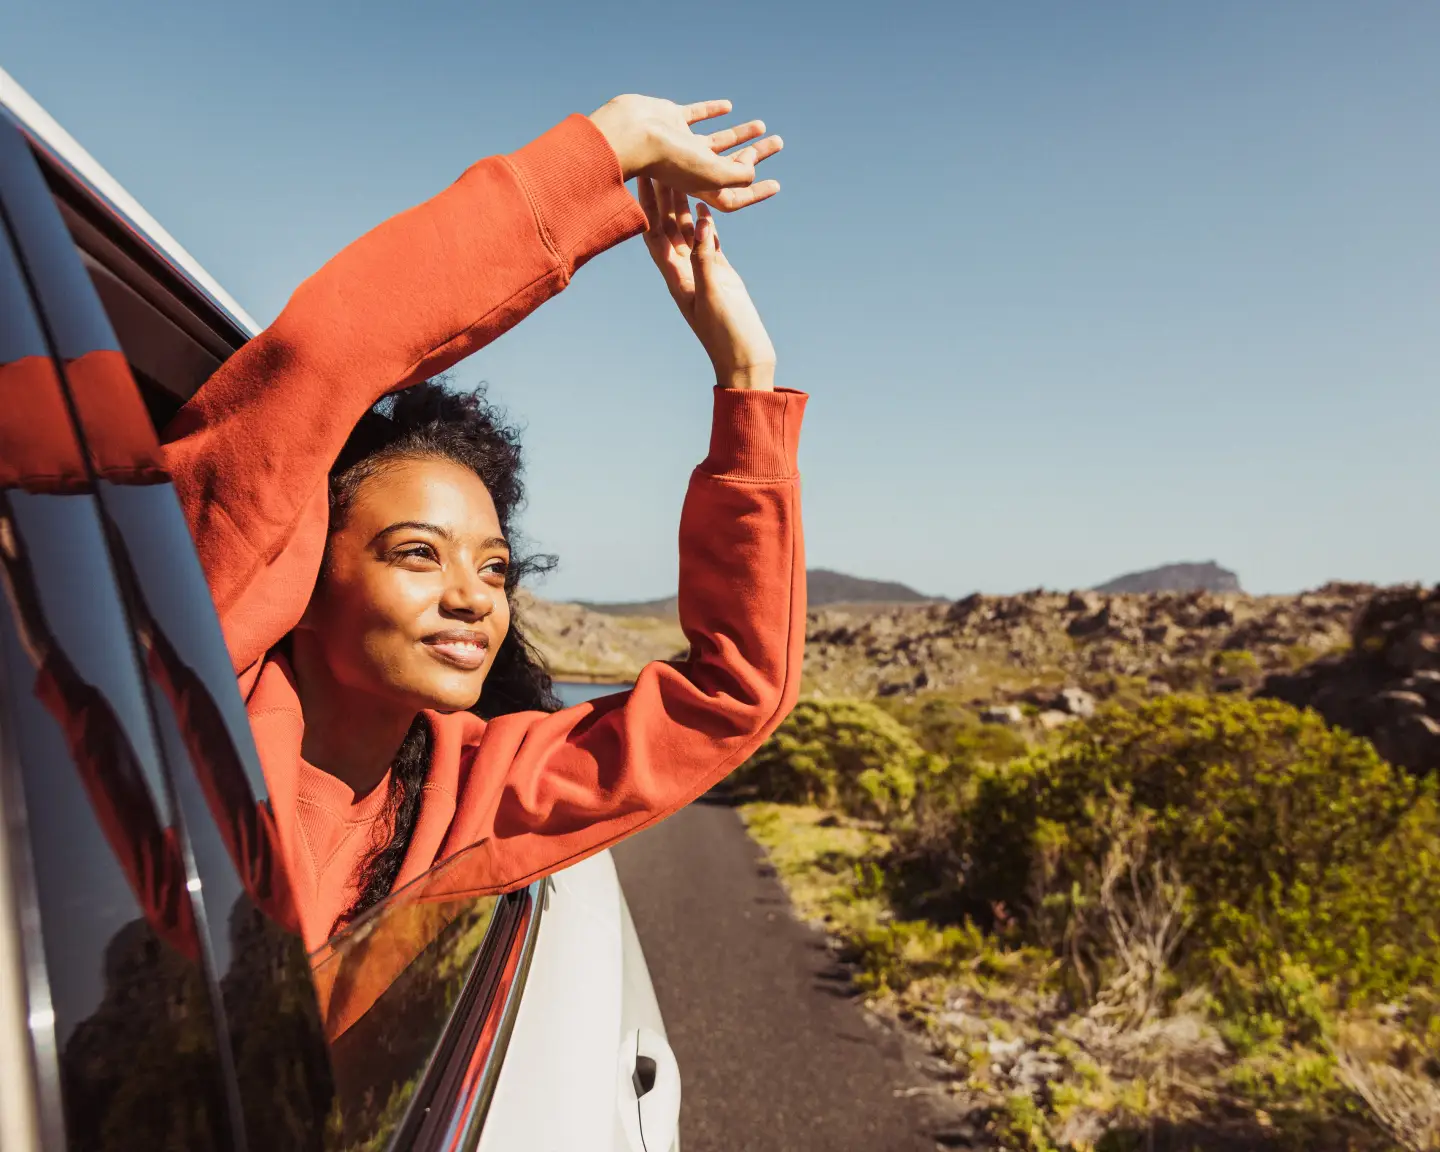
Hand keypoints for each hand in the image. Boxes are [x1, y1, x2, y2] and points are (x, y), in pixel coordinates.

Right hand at [590, 95, 781, 212]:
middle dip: (756, 154)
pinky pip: (696, 115)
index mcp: (700, 185)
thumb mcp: (713, 175)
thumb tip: (752, 169)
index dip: (756, 193)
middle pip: (730, 164)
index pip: (733, 196)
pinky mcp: (671, 119)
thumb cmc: (670, 158)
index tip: (777, 185)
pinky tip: (728, 106)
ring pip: (717, 140)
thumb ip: (738, 176)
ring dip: (740, 134)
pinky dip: (711, 111)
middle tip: (779, 143)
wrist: (632, 131)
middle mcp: (691, 166)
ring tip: (762, 126)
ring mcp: (681, 142)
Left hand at [639, 178, 775, 388]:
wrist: (745, 360)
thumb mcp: (714, 295)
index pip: (654, 232)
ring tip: (680, 173)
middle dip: (661, 195)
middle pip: (668, 226)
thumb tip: (701, 221)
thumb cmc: (727, 336)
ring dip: (682, 203)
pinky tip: (704, 205)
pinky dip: (705, 223)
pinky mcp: (719, 275)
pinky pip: (709, 243)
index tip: (641, 175)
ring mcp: (701, 272)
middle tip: (657, 162)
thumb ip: (706, 258)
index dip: (646, 203)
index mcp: (675, 277)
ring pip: (688, 231)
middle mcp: (683, 271)